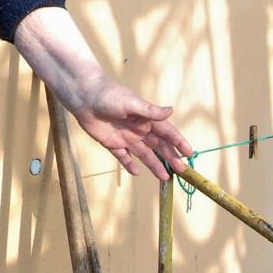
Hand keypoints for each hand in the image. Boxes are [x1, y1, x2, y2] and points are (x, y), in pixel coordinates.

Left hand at [69, 76, 192, 179]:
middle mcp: (138, 129)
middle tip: (181, 171)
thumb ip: (150, 111)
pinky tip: (137, 172)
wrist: (84, 97)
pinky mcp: (112, 143)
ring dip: (155, 165)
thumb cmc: (108, 95)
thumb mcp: (131, 102)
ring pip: (144, 154)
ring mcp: (126, 137)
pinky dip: (129, 164)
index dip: (178, 142)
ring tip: (165, 177)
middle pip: (158, 146)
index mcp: (146, 118)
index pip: (166, 132)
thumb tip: (171, 110)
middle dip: (170, 157)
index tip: (189, 153)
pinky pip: (123, 157)